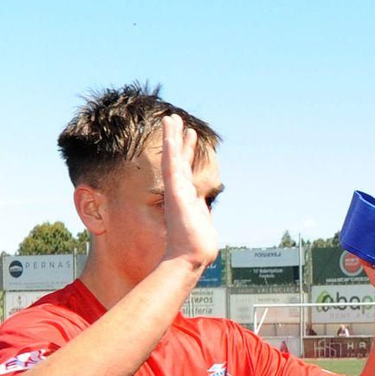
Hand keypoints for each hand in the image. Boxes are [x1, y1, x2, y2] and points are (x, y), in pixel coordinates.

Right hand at [159, 115, 219, 269]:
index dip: (186, 153)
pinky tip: (170, 131)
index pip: (186, 171)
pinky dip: (170, 147)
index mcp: (187, 198)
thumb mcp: (203, 224)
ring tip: (171, 118)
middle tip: (176, 120)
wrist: (191, 257)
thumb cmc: (197, 247)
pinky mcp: (175, 190)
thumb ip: (202, 214)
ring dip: (172, 137)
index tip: (188, 138)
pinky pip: (171, 164)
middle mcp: (179, 191)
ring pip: (172, 157)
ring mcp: (176, 190)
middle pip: (178, 160)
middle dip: (178, 140)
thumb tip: (204, 214)